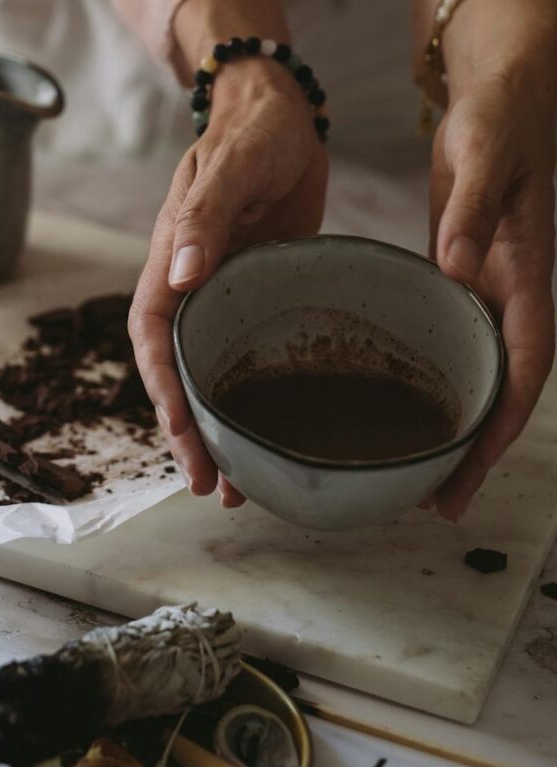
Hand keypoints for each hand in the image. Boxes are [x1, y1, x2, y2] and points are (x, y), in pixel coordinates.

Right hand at [128, 58, 327, 502]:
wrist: (283, 116)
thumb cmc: (253, 135)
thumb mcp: (229, 168)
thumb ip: (203, 218)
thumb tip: (181, 275)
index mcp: (171, 265)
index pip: (154, 339)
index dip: (164, 390)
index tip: (182, 432)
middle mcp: (192, 291)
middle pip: (177, 375)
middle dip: (187, 433)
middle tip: (209, 486)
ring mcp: (225, 300)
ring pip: (211, 377)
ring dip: (218, 431)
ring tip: (235, 488)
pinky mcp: (259, 301)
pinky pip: (248, 360)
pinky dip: (253, 401)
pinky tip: (269, 434)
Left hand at [428, 66, 555, 519]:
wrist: (499, 100)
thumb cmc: (498, 121)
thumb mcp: (485, 157)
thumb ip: (473, 211)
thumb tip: (454, 264)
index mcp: (525, 275)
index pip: (522, 366)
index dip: (501, 424)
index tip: (470, 470)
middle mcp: (509, 295)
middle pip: (500, 388)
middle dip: (475, 450)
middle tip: (439, 503)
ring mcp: (486, 292)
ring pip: (476, 374)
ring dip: (455, 427)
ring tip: (418, 478)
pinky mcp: (460, 282)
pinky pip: (451, 345)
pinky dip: (435, 383)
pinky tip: (405, 407)